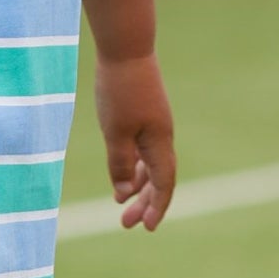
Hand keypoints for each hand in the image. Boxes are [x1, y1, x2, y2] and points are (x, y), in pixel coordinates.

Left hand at [95, 51, 175, 231]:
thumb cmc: (119, 90)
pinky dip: (133, 165)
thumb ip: (119, 164)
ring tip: (120, 203)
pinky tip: (120, 174)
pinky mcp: (144, 115)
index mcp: (159, 142)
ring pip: (149, 164)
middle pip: (158, 178)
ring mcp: (154, 125)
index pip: (163, 184)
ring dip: (136, 185)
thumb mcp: (115, 132)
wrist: (126, 49)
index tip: (145, 228)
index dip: (157, 207)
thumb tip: (121, 192)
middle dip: (144, 202)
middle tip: (126, 224)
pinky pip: (143, 149)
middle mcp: (161, 136)